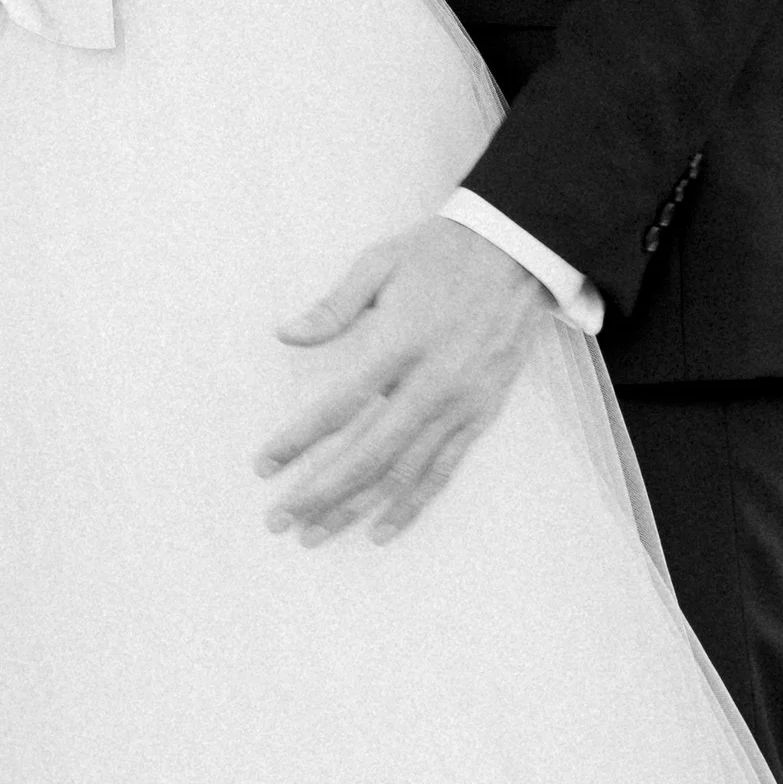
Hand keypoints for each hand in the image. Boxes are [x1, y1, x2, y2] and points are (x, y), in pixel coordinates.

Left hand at [258, 215, 544, 544]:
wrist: (518, 249)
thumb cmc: (440, 252)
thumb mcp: (380, 262)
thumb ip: (334, 306)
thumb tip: (285, 335)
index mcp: (400, 341)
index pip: (339, 406)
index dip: (298, 440)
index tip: (264, 465)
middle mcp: (431, 381)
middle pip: (368, 454)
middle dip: (320, 492)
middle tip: (279, 519)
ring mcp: (460, 403)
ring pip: (403, 473)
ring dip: (357, 508)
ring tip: (316, 533)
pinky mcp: (482, 413)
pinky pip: (443, 470)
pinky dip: (412, 505)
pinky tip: (382, 528)